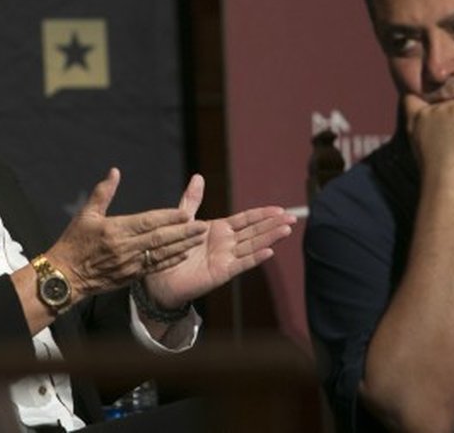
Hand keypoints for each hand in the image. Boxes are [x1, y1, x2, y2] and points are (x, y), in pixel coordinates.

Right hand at [46, 168, 208, 300]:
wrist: (65, 276)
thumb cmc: (74, 242)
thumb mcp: (86, 215)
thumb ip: (103, 193)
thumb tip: (115, 171)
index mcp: (114, 230)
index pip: (147, 222)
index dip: (167, 218)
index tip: (185, 213)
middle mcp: (124, 248)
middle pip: (159, 238)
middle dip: (183, 232)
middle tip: (202, 225)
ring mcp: (129, 264)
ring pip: (161, 254)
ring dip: (182, 245)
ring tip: (199, 237)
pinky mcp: (130, 276)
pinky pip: (155, 267)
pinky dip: (171, 260)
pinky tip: (184, 253)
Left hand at [142, 175, 296, 308]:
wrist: (159, 277)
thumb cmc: (171, 250)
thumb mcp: (183, 220)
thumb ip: (192, 200)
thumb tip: (199, 176)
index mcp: (220, 230)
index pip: (246, 220)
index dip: (263, 214)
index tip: (280, 209)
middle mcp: (227, 244)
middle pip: (255, 231)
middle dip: (273, 224)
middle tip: (293, 217)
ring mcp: (226, 258)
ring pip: (253, 245)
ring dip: (270, 238)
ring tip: (286, 230)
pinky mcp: (222, 272)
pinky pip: (241, 263)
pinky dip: (255, 258)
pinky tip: (269, 251)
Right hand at [403, 94, 453, 186]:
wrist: (445, 181)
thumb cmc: (439, 172)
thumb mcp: (424, 147)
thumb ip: (431, 129)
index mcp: (415, 120)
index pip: (412, 97)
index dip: (425, 98)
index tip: (440, 109)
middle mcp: (428, 111)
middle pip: (453, 105)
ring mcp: (446, 110)